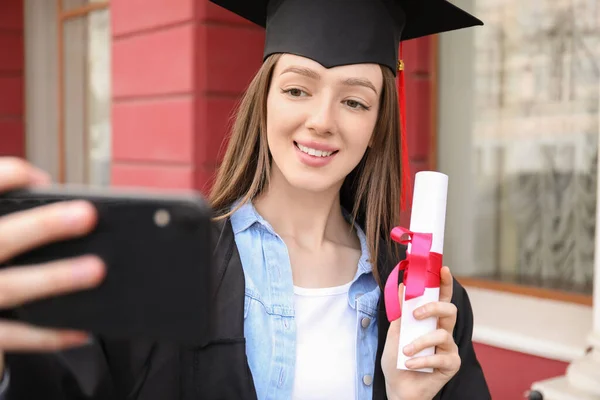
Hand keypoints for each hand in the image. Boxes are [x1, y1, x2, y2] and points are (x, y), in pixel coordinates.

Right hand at [0, 158, 105, 375]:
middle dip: (43, 225)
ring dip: (55, 277)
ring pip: (10, 287)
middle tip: (87, 214)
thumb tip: (74, 214)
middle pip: (1, 238)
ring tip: (96, 269)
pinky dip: (50, 334)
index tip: (43, 180)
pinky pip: (15, 335)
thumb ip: (16, 226)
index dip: (9, 177)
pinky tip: (83, 329)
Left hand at [381, 266, 459, 399]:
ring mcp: (449, 347)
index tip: (443, 268)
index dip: (445, 283)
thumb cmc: (397, 359)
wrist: (397, 387)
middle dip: (432, 308)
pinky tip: (410, 365)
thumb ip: (400, 312)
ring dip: (419, 342)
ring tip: (405, 352)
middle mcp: (443, 330)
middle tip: (415, 315)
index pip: (441, 297)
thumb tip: (403, 286)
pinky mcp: (451, 364)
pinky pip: (440, 356)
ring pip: (442, 334)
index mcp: (430, 320)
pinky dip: (422, 360)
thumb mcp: (395, 332)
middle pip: (449, 310)